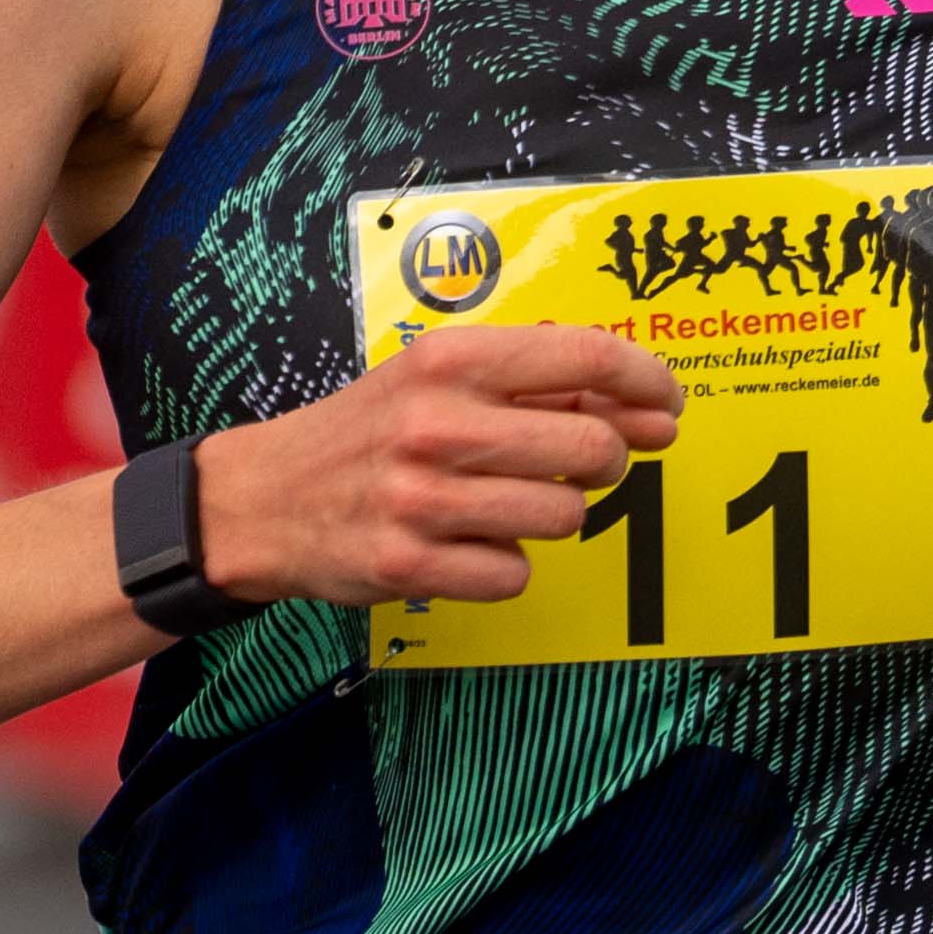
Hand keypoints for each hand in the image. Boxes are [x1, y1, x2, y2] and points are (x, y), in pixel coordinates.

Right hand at [191, 322, 687, 607]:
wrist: (264, 497)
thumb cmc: (370, 432)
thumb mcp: (439, 380)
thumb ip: (540, 388)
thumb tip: (651, 413)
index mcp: (451, 360)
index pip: (587, 358)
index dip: (647, 382)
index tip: (667, 406)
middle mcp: (438, 423)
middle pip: (591, 452)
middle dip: (604, 464)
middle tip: (579, 468)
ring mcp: (423, 498)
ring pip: (563, 519)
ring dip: (552, 518)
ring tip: (505, 505)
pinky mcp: (410, 563)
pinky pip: (515, 575)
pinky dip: (504, 566)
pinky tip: (466, 545)